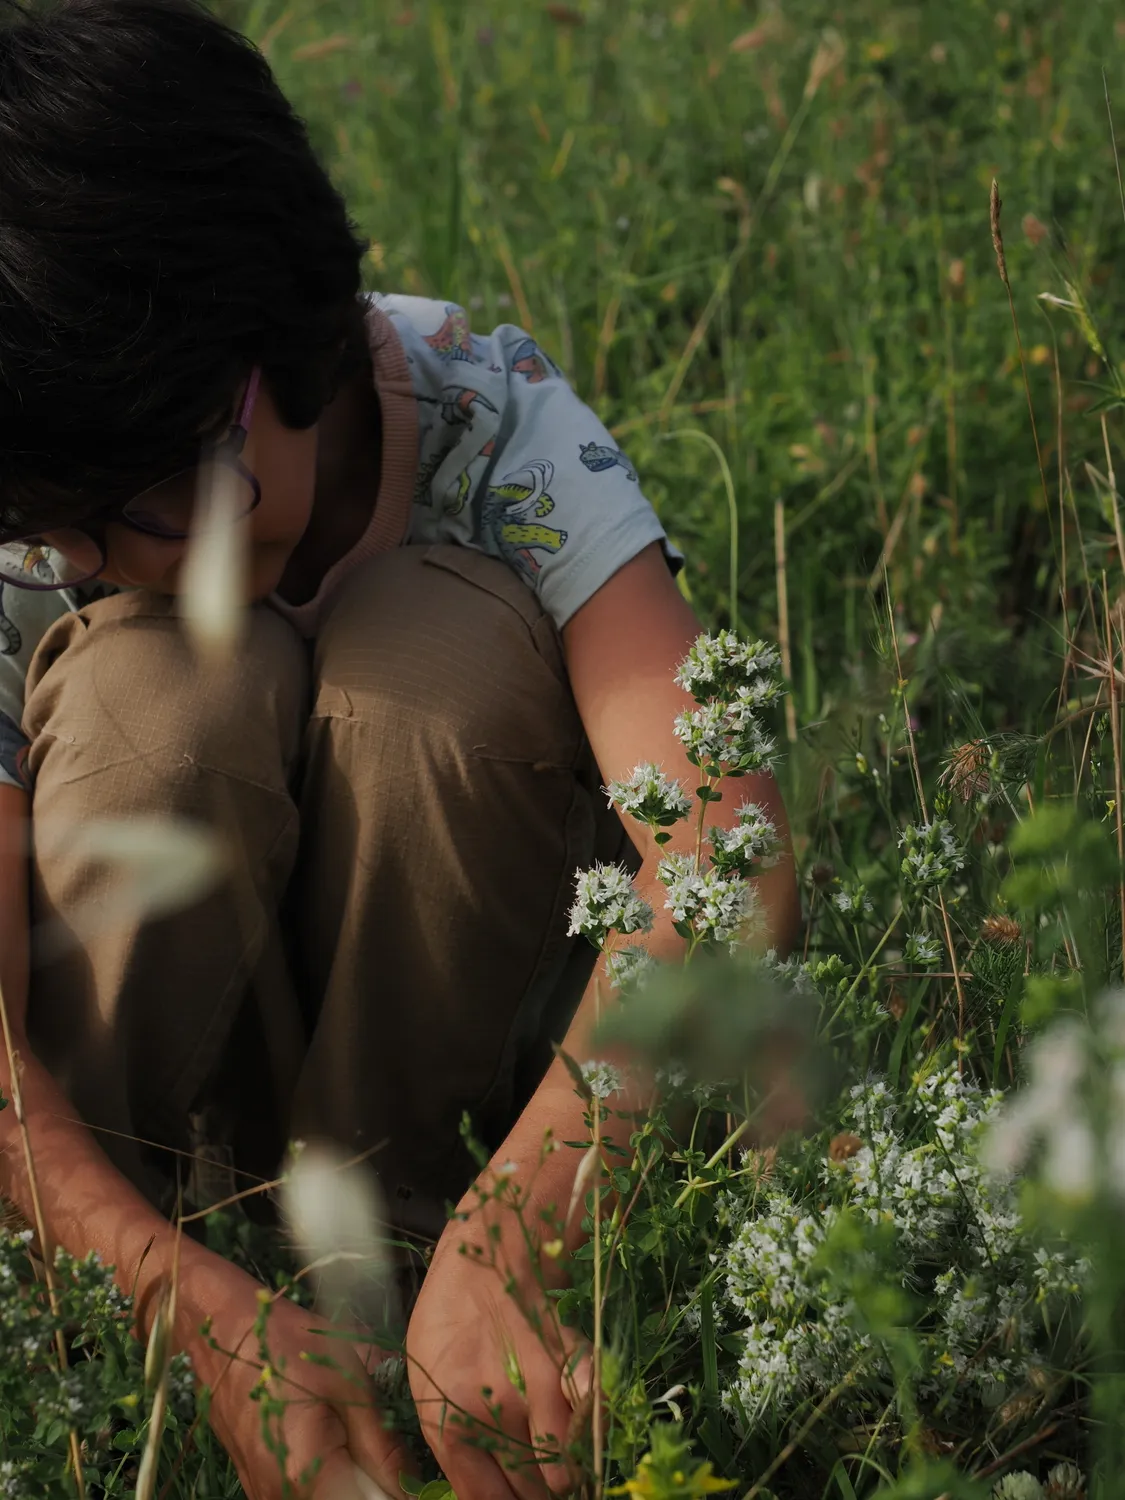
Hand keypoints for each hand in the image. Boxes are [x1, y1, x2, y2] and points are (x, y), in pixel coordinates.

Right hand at [172, 1249, 414, 1499]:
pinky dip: (331, 1478)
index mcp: (303, 1473)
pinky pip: (304, 1493)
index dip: (397, 1496)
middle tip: (388, 1454)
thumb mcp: (347, 1382)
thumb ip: (381, 1446)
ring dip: (353, 1482)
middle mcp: (278, 1497)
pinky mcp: (259, 1486)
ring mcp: (263, 1495)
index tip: (418, 1484)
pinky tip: (336, 1442)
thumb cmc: (287, 1343)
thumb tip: (413, 1491)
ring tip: (363, 1444)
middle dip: (374, 1488)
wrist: (222, 1329)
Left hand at [405, 1186, 588, 1499]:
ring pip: (563, 1470)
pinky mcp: (572, 1366)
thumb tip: (478, 1497)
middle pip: (529, 1493)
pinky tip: (581, 1431)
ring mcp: (537, 1391)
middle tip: (535, 1478)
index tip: (515, 1496)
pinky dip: (590, 1433)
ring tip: (559, 1464)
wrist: (489, 1255)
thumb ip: (450, 1445)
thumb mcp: (424, 1382)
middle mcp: (495, 1413)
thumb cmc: (450, 1319)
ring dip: (564, 1474)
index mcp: (450, 1421)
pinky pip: (590, 1421)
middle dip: (535, 1493)